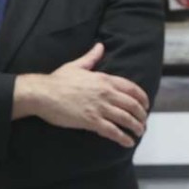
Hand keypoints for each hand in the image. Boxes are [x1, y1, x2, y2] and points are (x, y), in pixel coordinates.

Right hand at [15, 42, 149, 147]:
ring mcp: (99, 107)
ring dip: (136, 126)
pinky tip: (128, 142)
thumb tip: (100, 46)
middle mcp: (105, 93)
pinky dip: (123, 137)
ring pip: (125, 118)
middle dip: (141, 114)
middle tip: (144, 121)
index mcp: (104, 79)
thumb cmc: (58, 80)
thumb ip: (91, 57)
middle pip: (132, 104)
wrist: (43, 93)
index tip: (146, 104)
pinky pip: (112, 131)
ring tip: (140, 132)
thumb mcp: (77, 65)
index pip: (131, 88)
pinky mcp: (91, 121)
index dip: (142, 98)